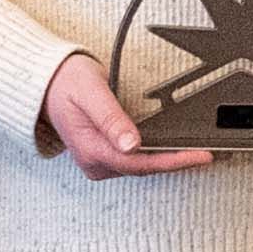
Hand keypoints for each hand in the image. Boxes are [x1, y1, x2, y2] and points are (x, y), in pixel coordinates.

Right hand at [45, 50, 215, 179]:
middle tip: (207, 154)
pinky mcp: (101, 156)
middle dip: (176, 162)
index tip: (199, 156)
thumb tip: (132, 144)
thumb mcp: (91, 92)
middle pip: (143, 169)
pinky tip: (170, 150)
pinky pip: (133, 162)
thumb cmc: (66, 82)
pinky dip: (153, 156)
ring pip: (139, 167)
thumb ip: (112, 118)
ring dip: (166, 160)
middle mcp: (94, 160)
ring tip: (195, 152)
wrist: (45, 84)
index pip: (140, 162)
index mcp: (92, 149)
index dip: (173, 161)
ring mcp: (97, 160)